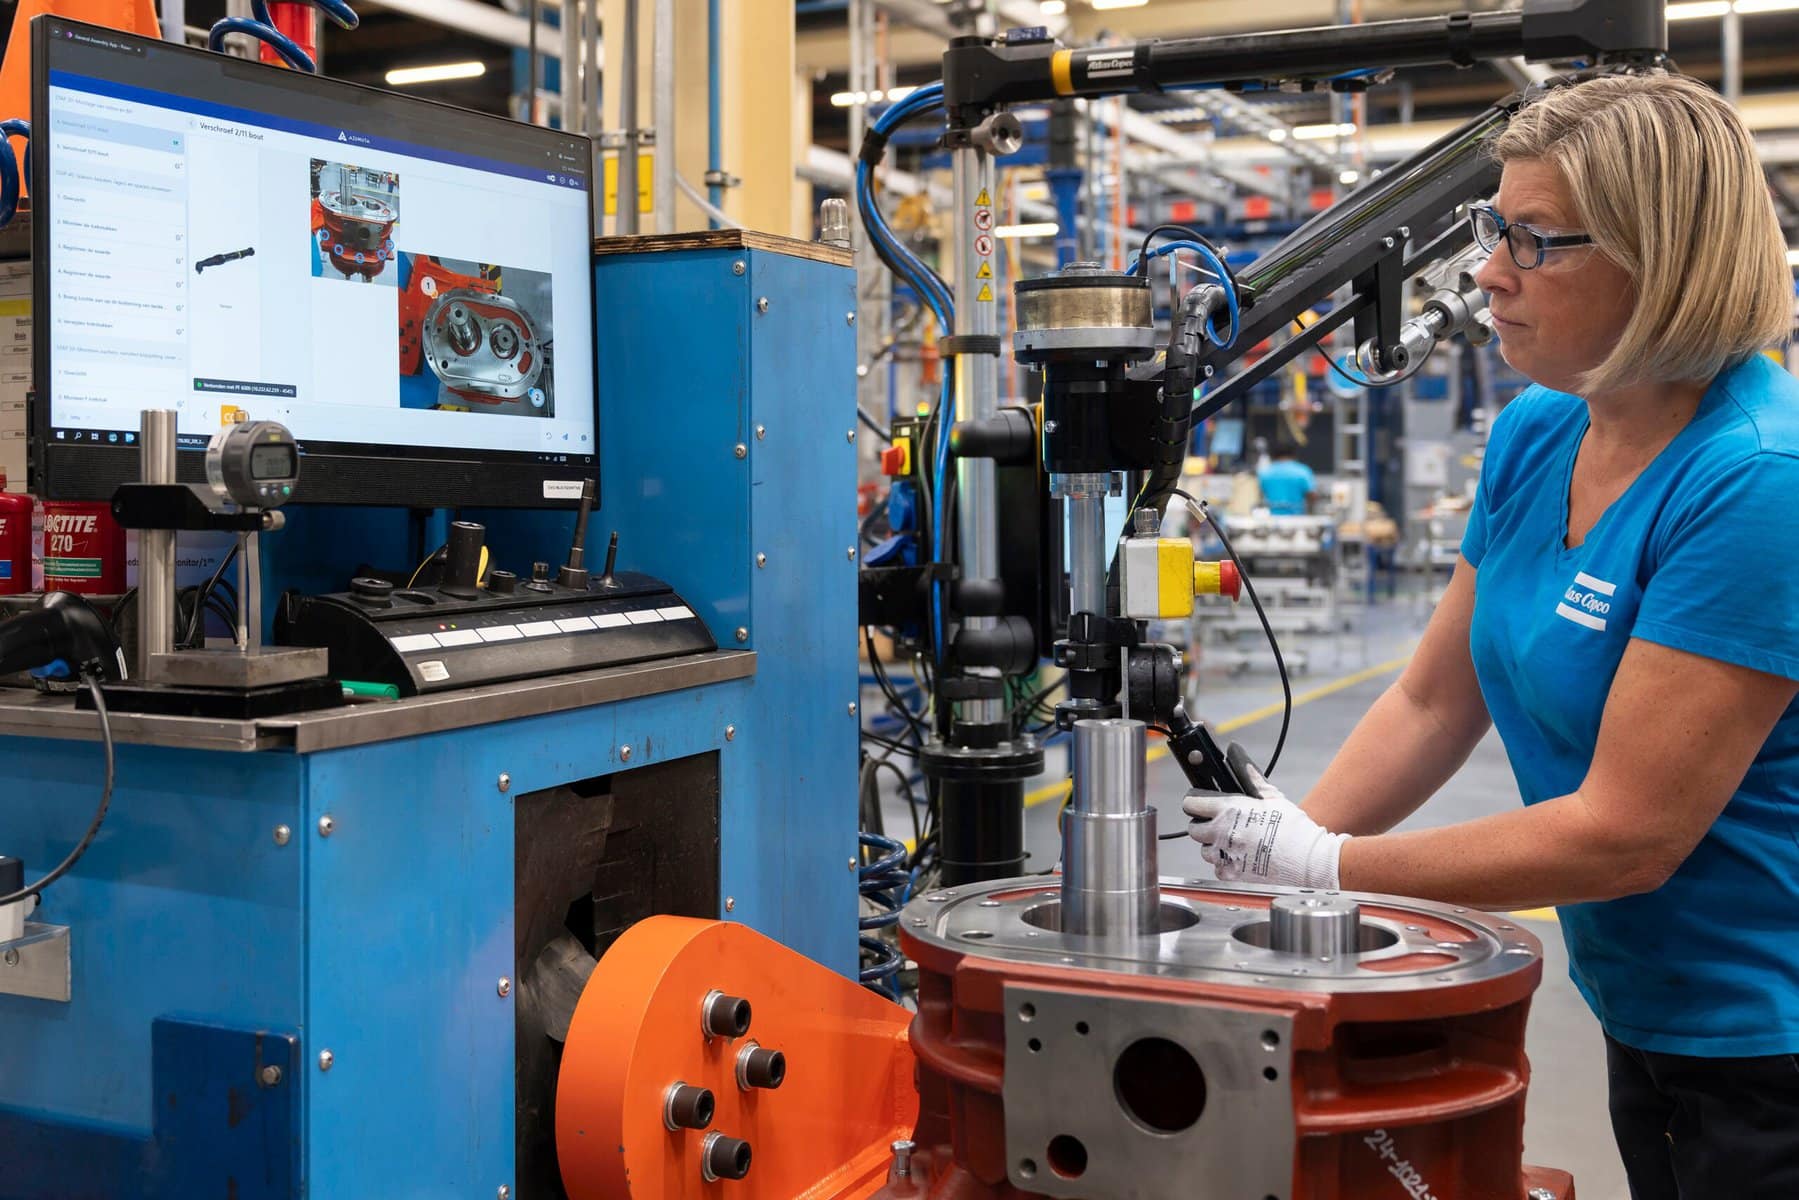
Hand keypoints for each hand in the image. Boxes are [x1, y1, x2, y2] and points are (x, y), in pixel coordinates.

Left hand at [1182, 764, 1348, 887]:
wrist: (1309, 860)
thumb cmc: (1293, 827)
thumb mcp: (1270, 796)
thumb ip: (1248, 774)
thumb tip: (1234, 751)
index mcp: (1229, 810)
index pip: (1191, 803)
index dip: (1195, 801)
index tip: (1199, 802)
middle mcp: (1222, 833)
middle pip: (1193, 828)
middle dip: (1203, 824)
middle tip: (1218, 823)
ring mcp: (1226, 856)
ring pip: (1204, 850)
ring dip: (1213, 845)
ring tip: (1233, 841)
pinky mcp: (1232, 874)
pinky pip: (1217, 868)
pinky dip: (1225, 864)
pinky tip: (1240, 856)